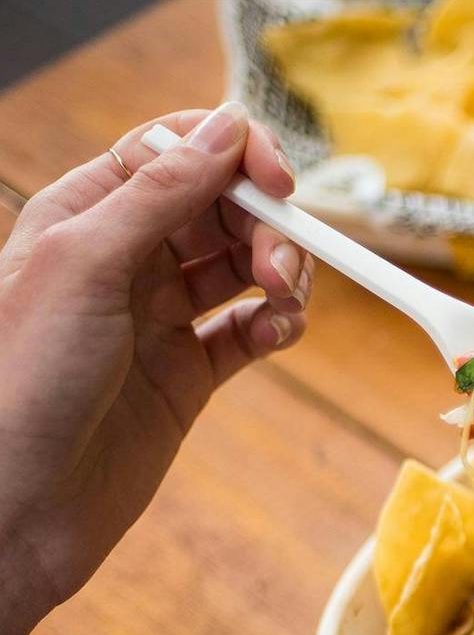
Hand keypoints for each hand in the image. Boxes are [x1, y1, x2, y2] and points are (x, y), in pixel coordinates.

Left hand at [0, 104, 313, 634]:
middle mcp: (125, 259)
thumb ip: (157, 194)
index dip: (237, 159)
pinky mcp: (188, 374)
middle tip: (281, 267)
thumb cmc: (20, 382)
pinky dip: (278, 325)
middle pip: (223, 209)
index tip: (281, 184)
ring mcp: (159, 317)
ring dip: (280, 273)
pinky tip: (280, 333)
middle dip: (266, 224)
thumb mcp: (83, 265)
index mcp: (86, 215)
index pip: (178, 154)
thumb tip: (224, 127)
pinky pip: (250, 329)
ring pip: (245, 266)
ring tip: (284, 302)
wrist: (17, 507)